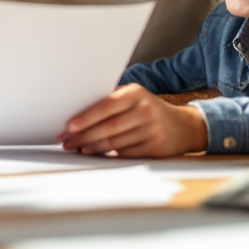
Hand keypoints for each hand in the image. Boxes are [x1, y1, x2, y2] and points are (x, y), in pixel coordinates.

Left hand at [57, 84, 208, 157]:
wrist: (183, 127)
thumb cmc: (148, 109)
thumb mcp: (135, 98)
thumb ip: (111, 100)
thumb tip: (78, 111)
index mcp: (136, 94)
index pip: (107, 106)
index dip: (86, 117)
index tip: (69, 126)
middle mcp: (145, 111)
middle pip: (108, 127)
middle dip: (83, 136)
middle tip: (66, 140)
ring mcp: (151, 131)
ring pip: (114, 143)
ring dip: (91, 147)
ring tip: (75, 147)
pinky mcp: (153, 149)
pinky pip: (123, 153)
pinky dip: (105, 154)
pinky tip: (93, 152)